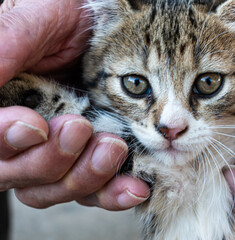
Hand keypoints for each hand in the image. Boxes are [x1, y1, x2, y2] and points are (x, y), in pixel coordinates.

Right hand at [0, 0, 149, 209]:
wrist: (107, 27)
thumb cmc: (65, 20)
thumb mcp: (34, 23)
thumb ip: (7, 48)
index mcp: (2, 106)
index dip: (4, 141)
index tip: (32, 125)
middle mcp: (25, 137)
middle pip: (20, 174)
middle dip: (50, 159)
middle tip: (80, 129)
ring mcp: (61, 152)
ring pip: (58, 187)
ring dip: (86, 176)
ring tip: (113, 148)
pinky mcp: (92, 160)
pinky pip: (97, 190)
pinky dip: (114, 192)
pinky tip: (134, 187)